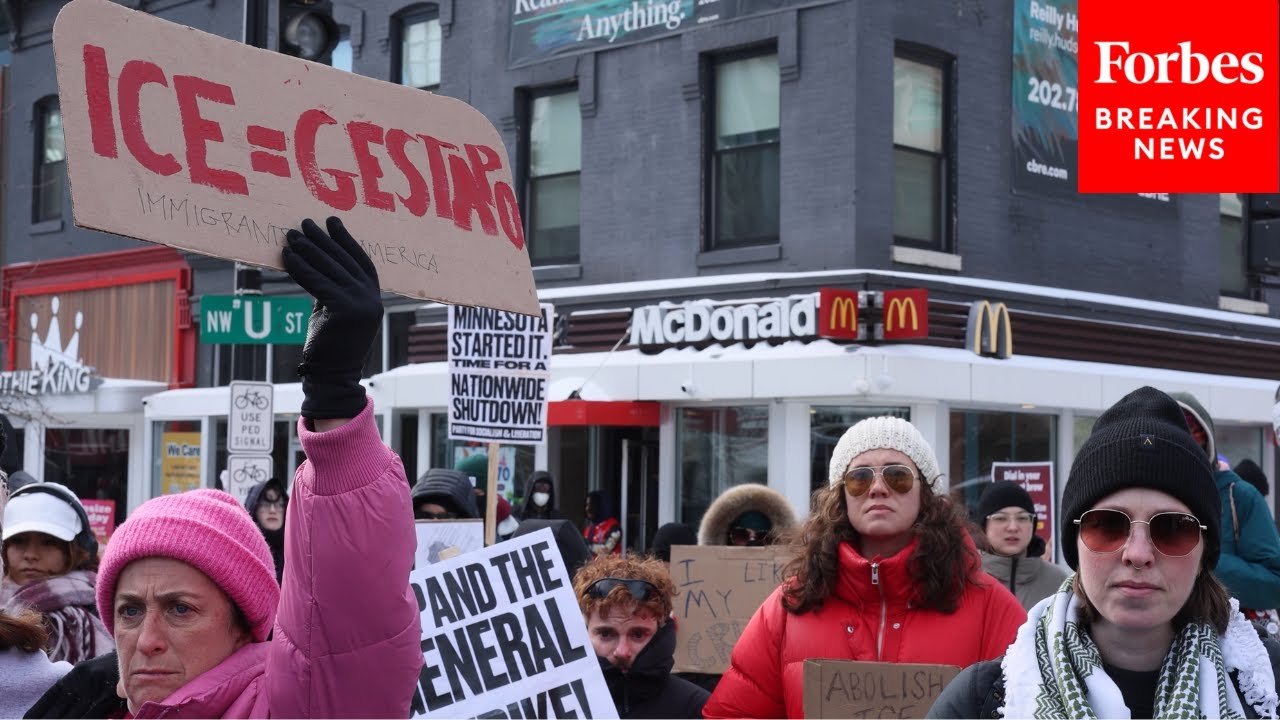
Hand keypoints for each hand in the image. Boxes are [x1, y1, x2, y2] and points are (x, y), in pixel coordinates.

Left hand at [282, 217, 382, 419]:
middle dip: (323, 240)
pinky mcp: (344, 310)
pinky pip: (317, 283)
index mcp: (373, 298)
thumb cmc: (330, 346)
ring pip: (329, 269)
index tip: (332, 222)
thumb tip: (314, 262)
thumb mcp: (335, 311)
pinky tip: (287, 257)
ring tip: (292, 236)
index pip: (361, 261)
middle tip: (304, 224)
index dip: (346, 240)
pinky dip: (300, 268)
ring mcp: (361, 305)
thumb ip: (332, 289)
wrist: (332, 376)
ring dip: (308, 250)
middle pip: (343, 261)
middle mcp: (371, 299)